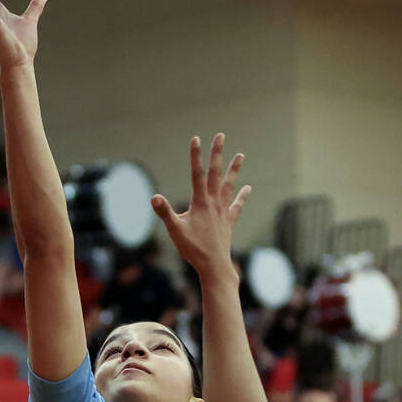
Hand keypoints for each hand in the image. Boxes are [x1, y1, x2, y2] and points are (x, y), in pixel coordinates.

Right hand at [151, 133, 249, 275]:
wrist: (214, 265)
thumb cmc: (193, 249)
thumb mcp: (175, 230)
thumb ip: (165, 213)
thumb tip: (154, 197)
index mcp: (201, 202)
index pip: (197, 173)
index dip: (196, 155)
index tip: (196, 139)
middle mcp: (214, 203)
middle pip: (216, 173)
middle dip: (217, 154)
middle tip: (220, 135)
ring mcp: (223, 211)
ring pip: (229, 186)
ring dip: (234, 169)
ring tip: (240, 155)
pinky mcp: (228, 221)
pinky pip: (237, 206)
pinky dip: (242, 196)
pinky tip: (248, 187)